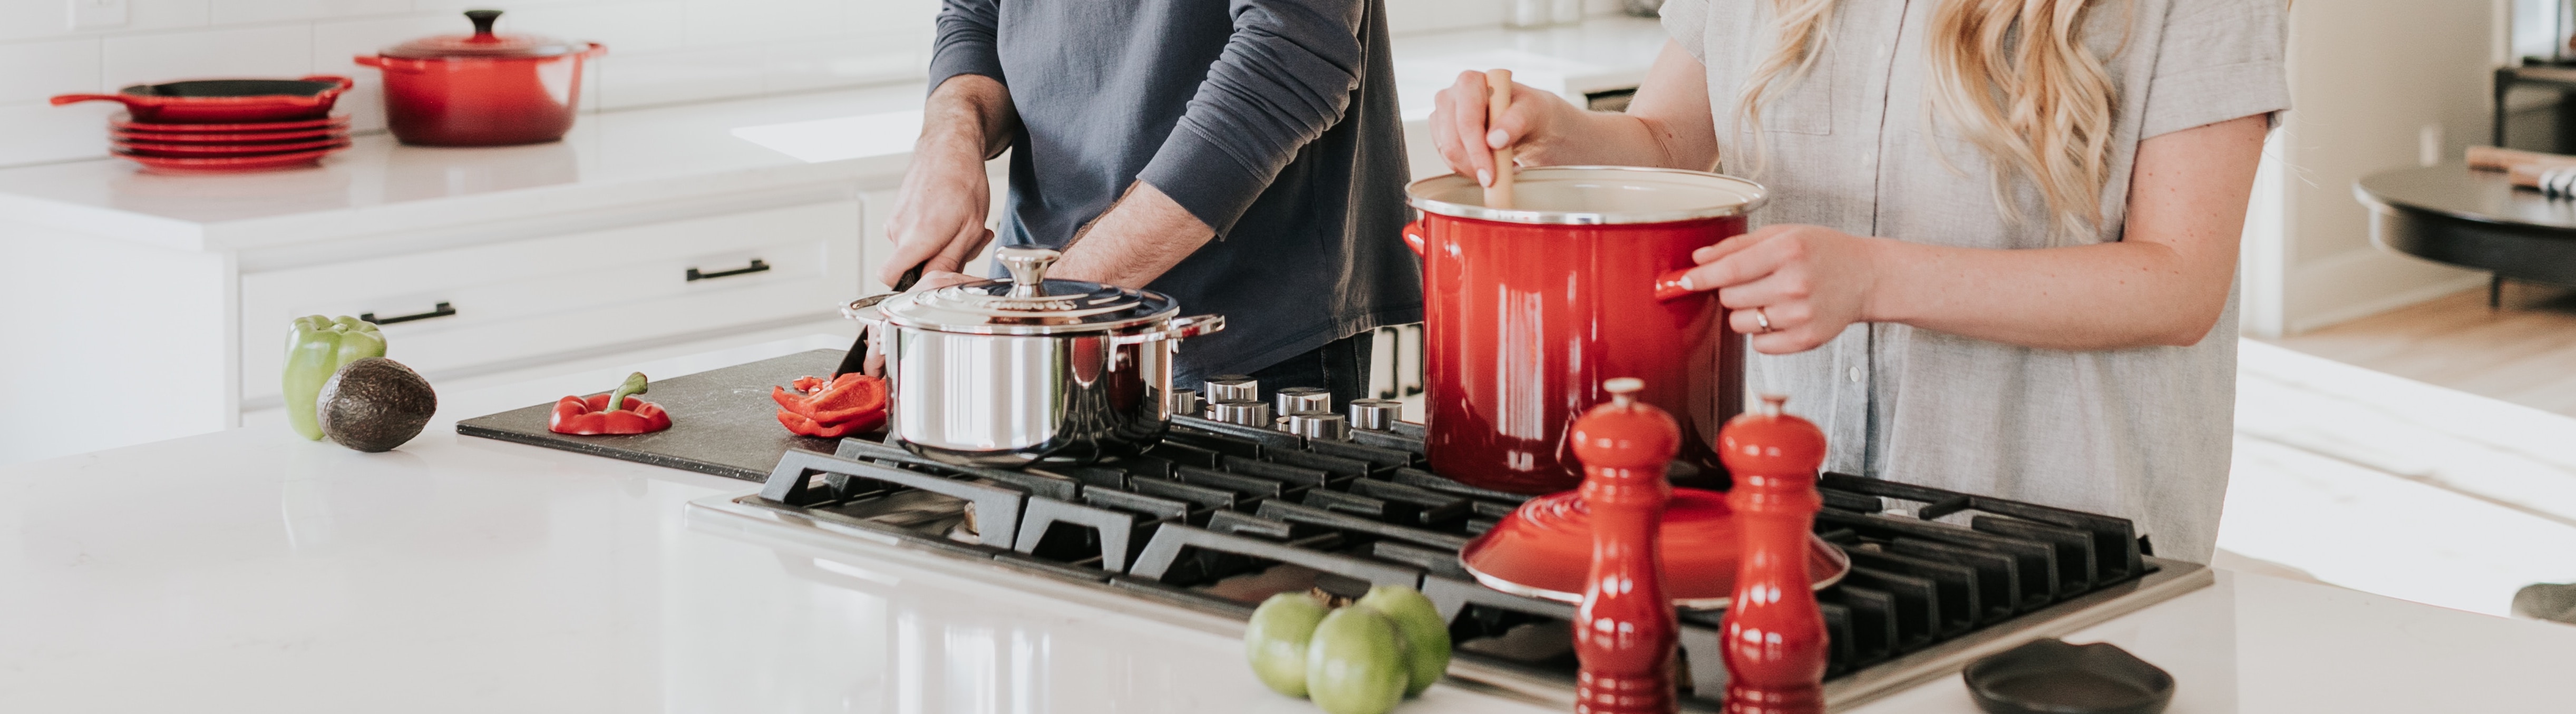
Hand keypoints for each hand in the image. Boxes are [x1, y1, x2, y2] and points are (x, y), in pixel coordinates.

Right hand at [880, 141, 995, 287]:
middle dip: (936, 263)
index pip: (890, 278)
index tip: (932, 278)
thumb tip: (934, 282)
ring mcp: (894, 220)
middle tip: (963, 243)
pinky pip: (911, 235)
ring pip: (913, 251)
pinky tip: (949, 217)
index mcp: (915, 238)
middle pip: (909, 267)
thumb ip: (950, 261)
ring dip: (938, 246)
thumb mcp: (969, 229)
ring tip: (959, 226)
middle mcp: (898, 231)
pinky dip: (931, 233)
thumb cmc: (963, 181)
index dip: (911, 284)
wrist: (949, 147)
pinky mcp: (896, 213)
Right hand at [1427, 71, 1577, 184]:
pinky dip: (1467, 169)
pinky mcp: (1442, 134)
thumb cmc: (1532, 111)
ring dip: (1472, 168)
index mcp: (1471, 82)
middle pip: (1451, 141)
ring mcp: (1444, 115)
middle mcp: (1452, 95)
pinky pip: (1448, 159)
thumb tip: (1495, 139)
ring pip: (1447, 153)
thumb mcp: (1535, 111)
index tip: (1490, 174)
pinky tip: (1488, 165)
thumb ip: (1517, 120)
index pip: (1467, 121)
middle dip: (1474, 165)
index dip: (1476, 150)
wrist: (1530, 122)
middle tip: (1495, 179)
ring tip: (1500, 167)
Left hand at [1671, 224, 1886, 353]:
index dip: (1701, 277)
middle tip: (1752, 281)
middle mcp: (1794, 283)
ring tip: (1770, 297)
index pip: (1729, 270)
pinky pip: (1759, 344)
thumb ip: (1737, 245)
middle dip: (1730, 290)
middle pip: (1729, 297)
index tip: (1684, 281)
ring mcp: (1801, 315)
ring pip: (1740, 323)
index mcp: (1787, 251)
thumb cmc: (1824, 251)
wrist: (1867, 277)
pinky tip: (1781, 315)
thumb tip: (1699, 259)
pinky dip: (1762, 333)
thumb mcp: (1783, 234)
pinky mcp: (1806, 339)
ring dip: (1745, 312)